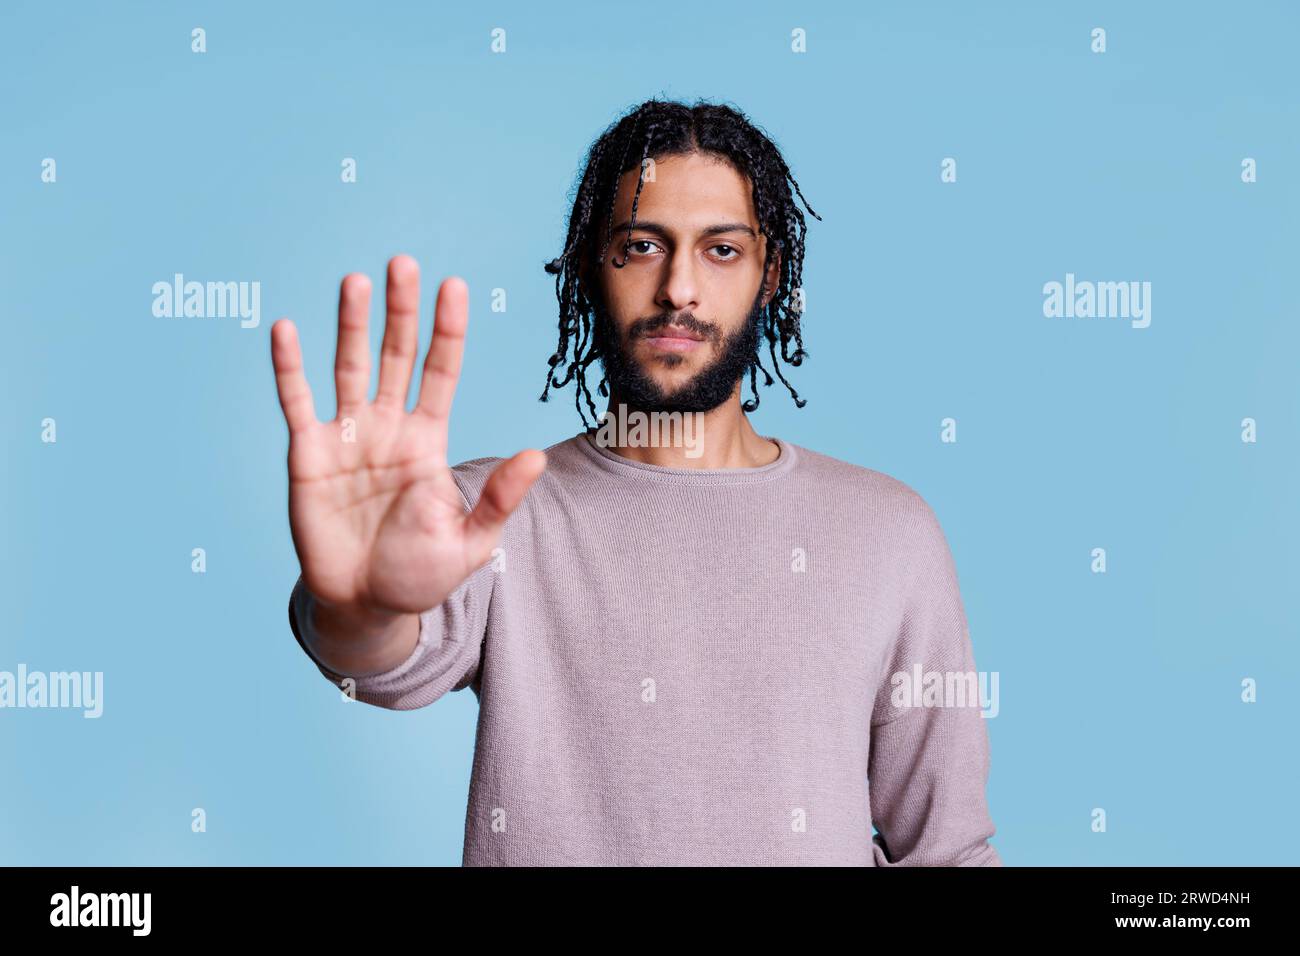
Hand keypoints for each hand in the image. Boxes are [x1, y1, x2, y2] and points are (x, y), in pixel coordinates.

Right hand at [270, 255, 544, 620]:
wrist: (363, 605)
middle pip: (396, 356)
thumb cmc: (418, 575)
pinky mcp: (308, 454)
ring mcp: (347, 437)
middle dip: (401, 311)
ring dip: (351, 325)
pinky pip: (297, 402)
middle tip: (403, 262)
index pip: (440, 372)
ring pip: (349, 367)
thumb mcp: (468, 541)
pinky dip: (290, 367)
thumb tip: (536, 457)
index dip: (446, 331)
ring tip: (355, 281)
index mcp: (428, 441)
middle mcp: (389, 427)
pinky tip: (287, 329)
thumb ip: (498, 498)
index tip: (453, 286)